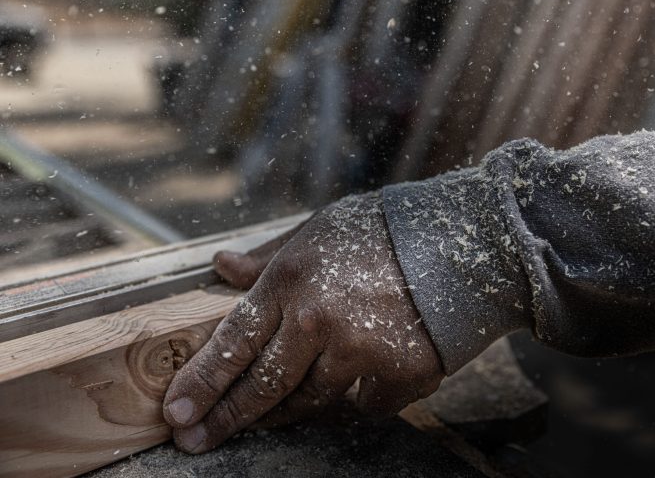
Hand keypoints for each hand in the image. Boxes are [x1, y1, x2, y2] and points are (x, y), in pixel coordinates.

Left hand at [163, 194, 444, 453]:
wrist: (461, 242)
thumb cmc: (383, 232)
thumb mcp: (317, 230)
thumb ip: (268, 256)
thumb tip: (223, 268)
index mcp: (291, 281)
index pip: (233, 342)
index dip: (201, 382)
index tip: (176, 413)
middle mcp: (317, 320)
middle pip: (262, 385)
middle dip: (225, 418)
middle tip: (196, 440)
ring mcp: (359, 351)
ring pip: (309, 402)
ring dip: (285, 413)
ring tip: (266, 419)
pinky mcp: (398, 374)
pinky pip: (363, 406)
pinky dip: (356, 399)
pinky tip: (358, 384)